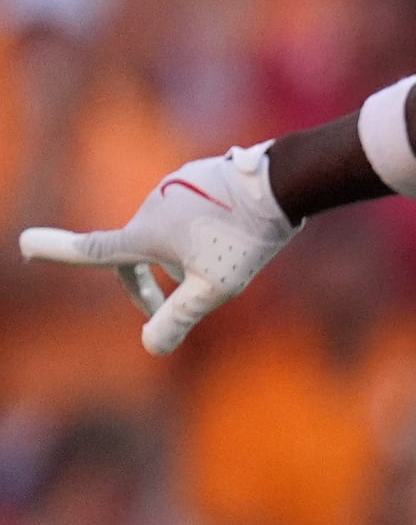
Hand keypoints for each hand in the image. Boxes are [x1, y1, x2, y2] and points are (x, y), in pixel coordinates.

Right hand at [18, 145, 295, 354]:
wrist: (281, 182)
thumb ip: (179, 318)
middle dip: (144, 284)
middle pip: (134, 252)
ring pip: (166, 233)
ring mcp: (174, 187)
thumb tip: (151, 347)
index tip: (25, 245)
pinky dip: (196, 234)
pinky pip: (188, 212)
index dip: (56, 251)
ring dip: (176, 259)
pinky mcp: (197, 176)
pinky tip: (230, 240)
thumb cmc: (244, 239)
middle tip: (164, 310)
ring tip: (214, 272)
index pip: (92, 250)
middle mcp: (150, 206)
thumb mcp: (214, 288)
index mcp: (144, 233)